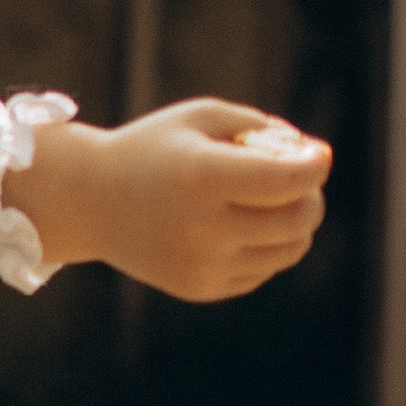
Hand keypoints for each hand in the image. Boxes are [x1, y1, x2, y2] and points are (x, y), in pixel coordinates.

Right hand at [12, 101, 329, 302]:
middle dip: (309, 193)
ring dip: (295, 222)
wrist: (89, 201)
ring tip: (268, 201)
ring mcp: (201, 264)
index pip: (288, 179)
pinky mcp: (201, 288)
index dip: (314, 163)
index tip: (316, 153)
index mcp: (200, 176)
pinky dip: (264, 245)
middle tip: (294, 177)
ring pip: (291, 249)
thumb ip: (261, 129)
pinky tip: (235, 225)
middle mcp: (201, 227)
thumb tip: (310, 162)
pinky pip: (263, 269)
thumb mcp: (200, 117)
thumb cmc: (153, 149)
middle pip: (300, 218)